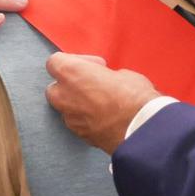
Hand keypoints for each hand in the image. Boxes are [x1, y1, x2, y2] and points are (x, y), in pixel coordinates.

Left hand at [45, 52, 160, 154]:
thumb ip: (105, 76)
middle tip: (93, 83)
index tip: (93, 65)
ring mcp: (69, 117)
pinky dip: (87, 118)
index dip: (75, 61)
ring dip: (78, 103)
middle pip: (55, 86)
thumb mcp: (123, 74)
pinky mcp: (79, 134)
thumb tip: (108, 81)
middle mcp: (64, 95)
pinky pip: (77, 122)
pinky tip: (105, 117)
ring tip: (101, 102)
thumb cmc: (132, 97)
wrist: (140, 128)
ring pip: (65, 107)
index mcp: (72, 73)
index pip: (55, 61)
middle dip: (71, 84)